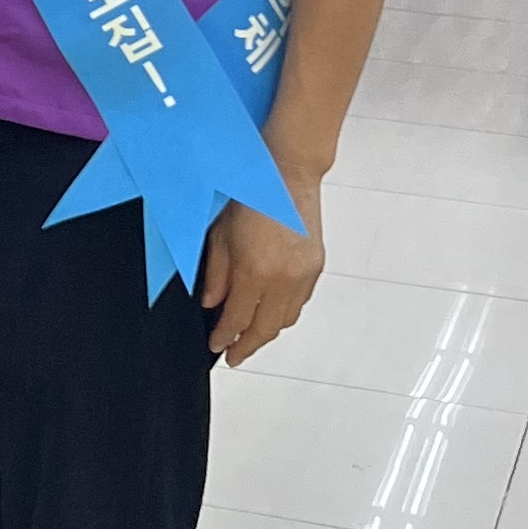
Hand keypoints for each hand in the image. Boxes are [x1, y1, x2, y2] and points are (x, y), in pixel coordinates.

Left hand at [200, 160, 324, 366]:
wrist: (288, 174)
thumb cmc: (250, 195)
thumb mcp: (219, 234)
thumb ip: (216, 274)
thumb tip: (211, 303)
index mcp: (255, 271)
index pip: (237, 320)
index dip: (225, 338)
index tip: (217, 347)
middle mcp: (283, 279)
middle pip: (265, 329)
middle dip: (248, 346)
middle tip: (234, 355)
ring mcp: (303, 275)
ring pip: (286, 320)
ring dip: (267, 332)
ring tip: (250, 336)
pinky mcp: (316, 268)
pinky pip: (299, 303)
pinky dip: (284, 313)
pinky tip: (271, 312)